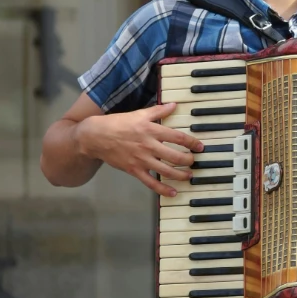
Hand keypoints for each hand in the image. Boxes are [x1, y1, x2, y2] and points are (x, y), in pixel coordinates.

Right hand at [78, 102, 204, 195]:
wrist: (96, 137)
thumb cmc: (118, 124)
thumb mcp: (139, 114)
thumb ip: (158, 111)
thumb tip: (174, 105)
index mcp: (151, 130)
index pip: (177, 137)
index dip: (192, 142)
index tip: (200, 146)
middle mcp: (148, 145)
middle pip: (175, 156)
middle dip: (189, 160)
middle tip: (194, 161)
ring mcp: (142, 160)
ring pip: (166, 171)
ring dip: (181, 175)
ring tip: (189, 175)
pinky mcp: (134, 170)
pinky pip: (151, 182)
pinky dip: (163, 189)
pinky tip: (174, 192)